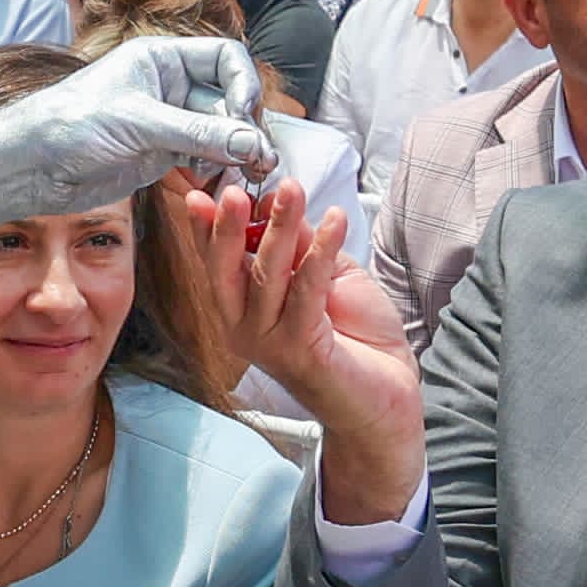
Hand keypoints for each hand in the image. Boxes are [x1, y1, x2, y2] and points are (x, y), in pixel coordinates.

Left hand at [0, 35, 275, 216]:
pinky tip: (227, 181)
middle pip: (229, 98)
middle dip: (247, 126)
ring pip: (221, 131)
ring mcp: (167, 120)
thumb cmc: (72, 125)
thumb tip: (253, 142)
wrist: (31, 165)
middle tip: (262, 159)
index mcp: (162, 58)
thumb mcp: (139, 122)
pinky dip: (220, 167)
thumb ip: (197, 132)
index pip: (225, 58)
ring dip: (241, 150)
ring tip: (256, 173)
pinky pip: (205, 156)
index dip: (244, 84)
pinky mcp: (161, 153)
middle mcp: (169, 85)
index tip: (244, 115)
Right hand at [186, 179, 421, 491]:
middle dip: (229, 227)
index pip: (217, 262)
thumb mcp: (324, 278)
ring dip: (281, 227)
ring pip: (267, 274)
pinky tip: (333, 221)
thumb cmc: (355, 340)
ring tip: (292, 191)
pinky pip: (307, 290)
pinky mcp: (300, 348)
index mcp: (243, 310)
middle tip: (235, 192)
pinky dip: (321, 251)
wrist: (384, 396)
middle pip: (226, 270)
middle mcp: (246, 328)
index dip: (208, 228)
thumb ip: (300, 248)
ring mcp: (269, 341)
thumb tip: (281, 208)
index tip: (202, 193)